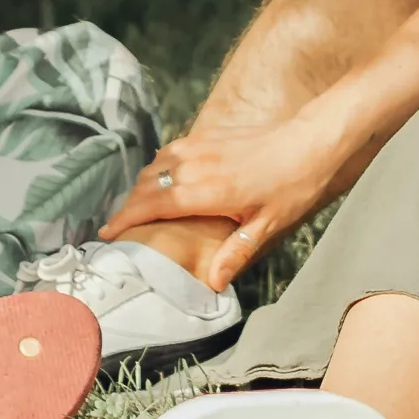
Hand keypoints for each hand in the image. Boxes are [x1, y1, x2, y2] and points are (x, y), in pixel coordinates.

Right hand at [97, 115, 356, 288]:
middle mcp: (196, 164)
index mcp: (207, 190)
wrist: (311, 139)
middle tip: (117, 229)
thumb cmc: (294, 185)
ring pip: (156, 166)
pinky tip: (163, 181)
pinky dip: (158, 168)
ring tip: (136, 209)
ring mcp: (200, 145)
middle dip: (128, 206)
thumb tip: (212, 283)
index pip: (152, 204)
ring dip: (142, 186)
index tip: (106, 234)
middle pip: (147, 185)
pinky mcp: (208, 135)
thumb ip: (236, 252)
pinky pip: (170, 152)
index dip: (126, 219)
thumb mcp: (268, 225)